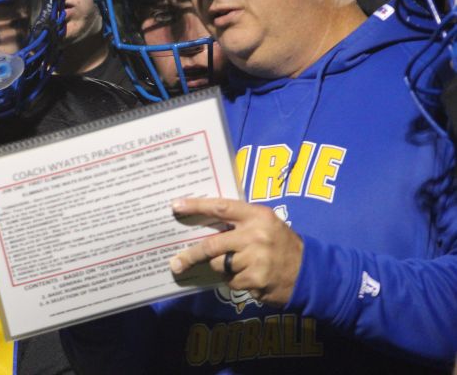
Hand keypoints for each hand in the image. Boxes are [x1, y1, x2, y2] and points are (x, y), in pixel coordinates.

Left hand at [168, 197, 302, 305]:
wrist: (311, 272)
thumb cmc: (282, 244)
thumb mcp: (266, 224)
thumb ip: (240, 222)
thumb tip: (204, 225)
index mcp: (257, 215)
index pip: (221, 207)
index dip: (196, 206)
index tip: (175, 206)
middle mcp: (256, 235)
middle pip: (212, 244)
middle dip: (191, 254)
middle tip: (176, 262)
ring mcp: (256, 258)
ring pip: (220, 265)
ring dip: (223, 268)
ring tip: (240, 265)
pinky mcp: (256, 279)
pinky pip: (231, 281)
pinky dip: (235, 281)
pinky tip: (250, 277)